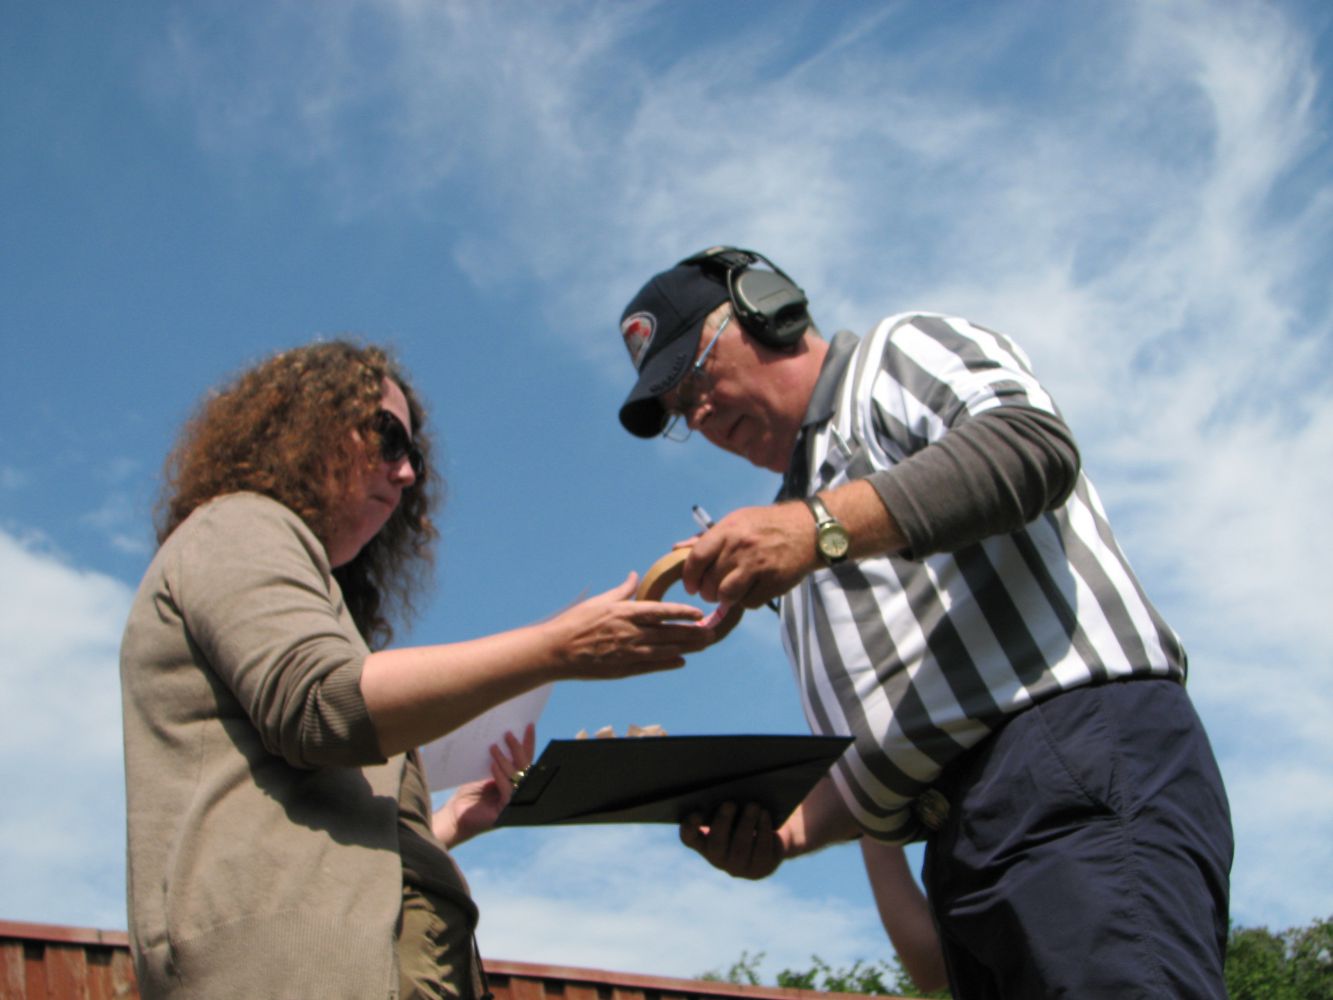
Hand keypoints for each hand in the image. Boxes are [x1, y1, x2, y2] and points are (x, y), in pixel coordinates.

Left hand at [433, 724, 535, 847]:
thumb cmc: (469, 793)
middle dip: (518, 748)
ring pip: (517, 777)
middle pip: (525, 767)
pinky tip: (493, 766)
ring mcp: (513, 802)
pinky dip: (500, 777)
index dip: (528, 743)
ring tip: (493, 747)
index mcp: (515, 779)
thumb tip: (502, 736)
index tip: (528, 725)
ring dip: (505, 760)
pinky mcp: (505, 812)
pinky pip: (507, 791)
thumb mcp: (484, 772)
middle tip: (508, 734)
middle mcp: (518, 790)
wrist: (455, 815)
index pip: (525, 759)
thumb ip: (497, 760)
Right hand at [547, 574, 714, 679]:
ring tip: (703, 645)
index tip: (699, 613)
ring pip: (665, 651)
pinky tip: (681, 661)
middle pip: (669, 633)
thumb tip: (634, 575)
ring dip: (686, 648)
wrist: (556, 651)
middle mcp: (631, 633)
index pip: (662, 611)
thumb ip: (622, 590)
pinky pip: (651, 666)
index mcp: (625, 613)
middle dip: (693, 633)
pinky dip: (668, 663)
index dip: (683, 613)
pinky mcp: (623, 669)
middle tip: (711, 632)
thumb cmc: (575, 622)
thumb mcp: (600, 601)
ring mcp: (628, 653)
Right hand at [679, 801, 784, 879]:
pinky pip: (762, 851)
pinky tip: (765, 814)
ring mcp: (740, 866)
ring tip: (753, 805)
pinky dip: (763, 830)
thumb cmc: (743, 815)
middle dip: (723, 822)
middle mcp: (719, 858)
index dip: (689, 828)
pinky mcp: (761, 868)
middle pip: (716, 844)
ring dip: (746, 824)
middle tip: (730, 803)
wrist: (772, 835)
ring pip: (741, 848)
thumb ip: (722, 802)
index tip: (696, 812)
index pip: (689, 838)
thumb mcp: (732, 809)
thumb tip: (727, 785)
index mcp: (704, 841)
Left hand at [682, 503, 815, 608]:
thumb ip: (706, 539)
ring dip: (725, 599)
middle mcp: (741, 547)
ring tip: (730, 592)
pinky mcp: (774, 581)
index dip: (689, 577)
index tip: (690, 586)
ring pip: (726, 595)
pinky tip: (752, 590)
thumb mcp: (736, 522)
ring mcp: (758, 565)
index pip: (696, 558)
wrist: (809, 529)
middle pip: (709, 582)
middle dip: (707, 592)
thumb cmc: (767, 525)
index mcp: (728, 530)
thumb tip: (676, 550)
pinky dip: (747, 601)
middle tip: (712, 591)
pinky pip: (749, 603)